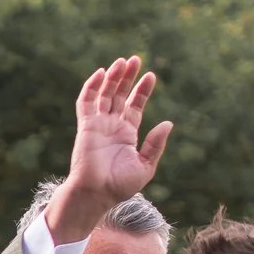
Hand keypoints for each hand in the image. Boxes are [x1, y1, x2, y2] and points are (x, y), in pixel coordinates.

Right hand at [48, 56, 172, 241]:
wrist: (96, 194)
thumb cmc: (119, 186)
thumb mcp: (145, 166)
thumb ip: (155, 144)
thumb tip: (167, 123)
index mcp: (127, 134)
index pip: (134, 105)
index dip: (142, 90)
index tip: (151, 76)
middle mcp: (112, 126)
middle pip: (119, 95)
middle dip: (127, 77)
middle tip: (135, 59)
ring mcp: (98, 124)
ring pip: (105, 94)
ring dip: (112, 77)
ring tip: (123, 61)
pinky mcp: (86, 126)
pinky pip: (86, 102)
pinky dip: (92, 87)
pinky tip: (101, 73)